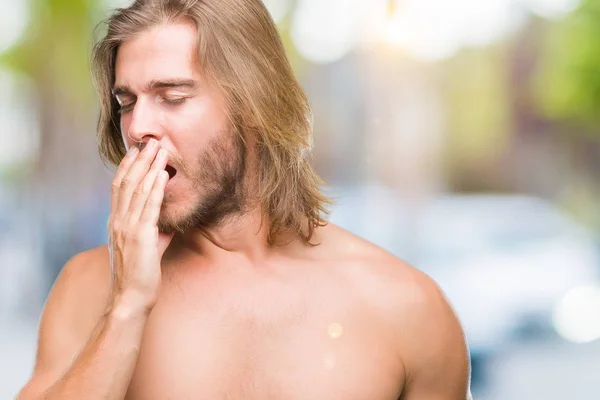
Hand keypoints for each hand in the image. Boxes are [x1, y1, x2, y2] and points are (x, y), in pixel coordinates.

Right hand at [107, 139, 172, 311]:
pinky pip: (149, 208)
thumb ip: (151, 228)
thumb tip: (164, 217)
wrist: (130, 298)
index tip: (135, 150)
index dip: (127, 167)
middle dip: (139, 160)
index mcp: (115, 222)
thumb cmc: (139, 273)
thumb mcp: (144, 245)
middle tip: (151, 141)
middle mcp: (118, 221)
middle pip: (127, 183)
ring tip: (160, 150)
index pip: (118, 188)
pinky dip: (155, 189)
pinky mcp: (140, 237)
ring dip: (150, 168)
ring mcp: (127, 228)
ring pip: (137, 191)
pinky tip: (162, 175)